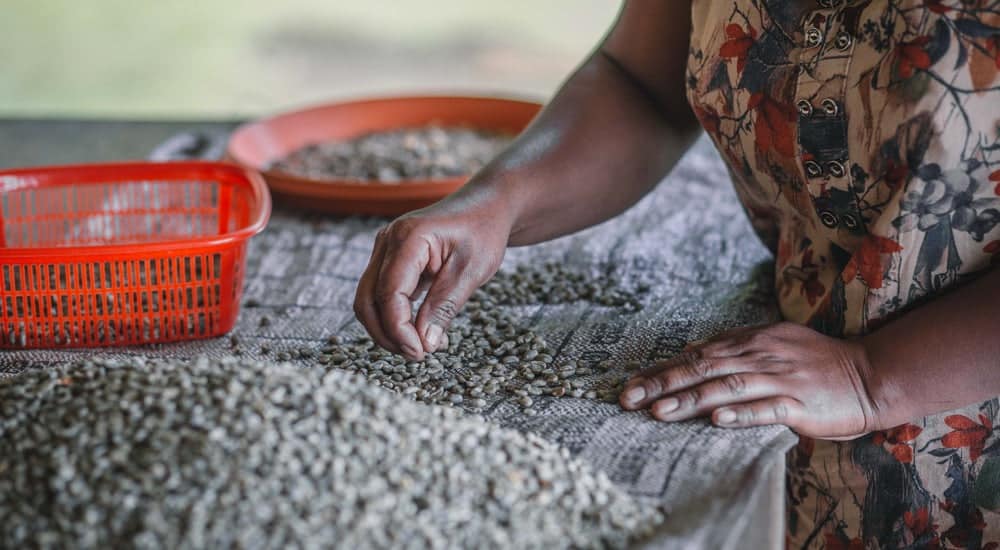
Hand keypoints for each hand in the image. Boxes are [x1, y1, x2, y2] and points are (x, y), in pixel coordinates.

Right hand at [353, 195, 511, 360]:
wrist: (486, 207)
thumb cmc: (483, 232)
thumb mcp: (472, 271)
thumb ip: (445, 306)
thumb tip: (424, 344)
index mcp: (408, 237)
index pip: (389, 293)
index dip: (399, 329)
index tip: (420, 352)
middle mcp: (388, 241)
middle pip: (367, 300)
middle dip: (387, 334)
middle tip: (418, 356)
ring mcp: (385, 250)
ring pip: (369, 301)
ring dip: (389, 330)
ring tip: (423, 346)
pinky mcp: (391, 261)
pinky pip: (382, 295)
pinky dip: (396, 318)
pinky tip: (423, 331)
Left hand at [619, 322, 885, 438]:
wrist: (869, 375)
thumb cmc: (816, 362)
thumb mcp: (772, 343)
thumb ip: (733, 346)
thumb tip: (691, 350)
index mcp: (751, 342)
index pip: (696, 356)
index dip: (662, 370)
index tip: (631, 386)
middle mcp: (760, 357)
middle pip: (703, 369)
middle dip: (663, 383)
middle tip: (629, 399)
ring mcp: (779, 380)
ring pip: (727, 388)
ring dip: (691, 399)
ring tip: (659, 412)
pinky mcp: (799, 403)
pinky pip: (766, 409)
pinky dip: (741, 414)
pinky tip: (717, 420)